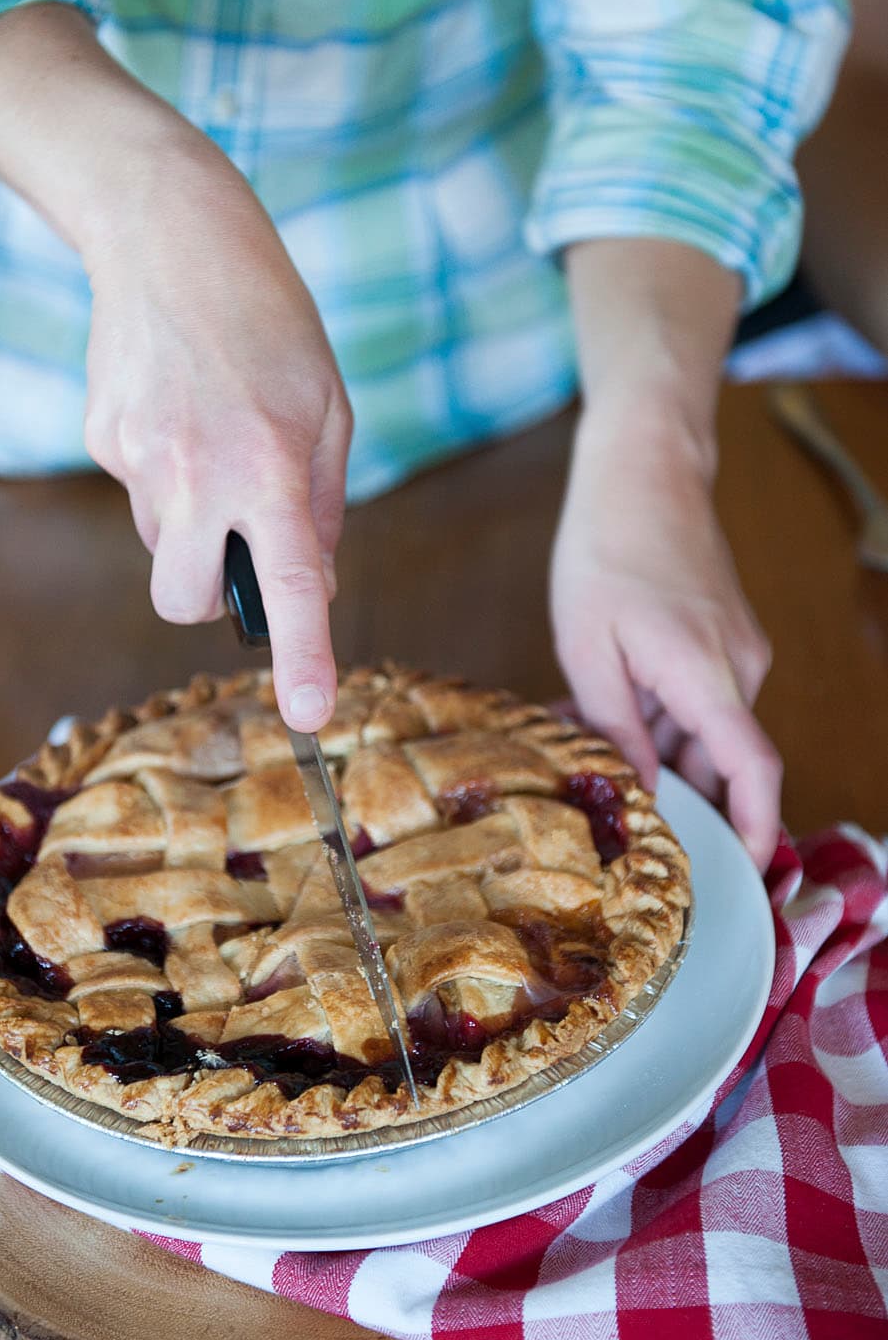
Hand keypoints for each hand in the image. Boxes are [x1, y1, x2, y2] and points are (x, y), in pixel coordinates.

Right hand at [81, 126, 350, 731]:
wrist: (170, 233)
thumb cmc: (269, 319)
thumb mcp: (328, 407)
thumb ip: (321, 507)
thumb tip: (311, 588)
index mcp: (270, 467)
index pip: (288, 588)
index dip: (300, 659)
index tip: (308, 718)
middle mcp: (196, 473)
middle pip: (185, 601)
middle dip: (212, 596)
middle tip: (240, 544)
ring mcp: (136, 457)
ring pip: (164, 544)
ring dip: (193, 523)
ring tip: (213, 437)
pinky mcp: (101, 437)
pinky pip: (140, 492)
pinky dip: (164, 474)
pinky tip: (178, 409)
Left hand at [551, 413, 781, 871]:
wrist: (643, 468)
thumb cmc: (607, 547)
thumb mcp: (588, 648)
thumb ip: (616, 727)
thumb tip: (643, 790)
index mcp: (708, 676)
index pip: (752, 770)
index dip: (755, 827)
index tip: (751, 871)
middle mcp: (739, 667)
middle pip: (717, 757)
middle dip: (670, 787)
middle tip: (610, 806)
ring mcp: (735, 649)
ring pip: (700, 725)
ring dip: (652, 745)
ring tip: (583, 745)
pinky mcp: (722, 633)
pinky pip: (696, 693)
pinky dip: (655, 711)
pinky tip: (597, 707)